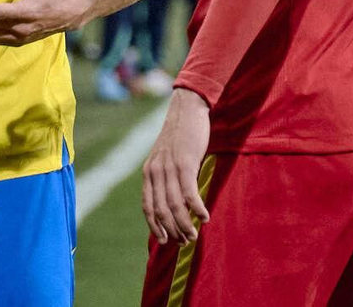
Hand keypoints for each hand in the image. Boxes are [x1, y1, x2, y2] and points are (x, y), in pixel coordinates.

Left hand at [142, 89, 212, 245]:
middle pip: (160, 210)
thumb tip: (172, 203)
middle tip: (185, 242)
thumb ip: (165, 179)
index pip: (147, 206)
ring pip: (174, 204)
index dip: (155, 226)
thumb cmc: (179, 138)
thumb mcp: (165, 159)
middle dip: (172, 230)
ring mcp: (169, 167)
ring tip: (195, 235)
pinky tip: (204, 217)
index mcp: (148, 172)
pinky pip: (188, 191)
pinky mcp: (184, 162)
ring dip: (185, 224)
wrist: (186, 111)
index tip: (165, 241)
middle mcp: (155, 171)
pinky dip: (196, 208)